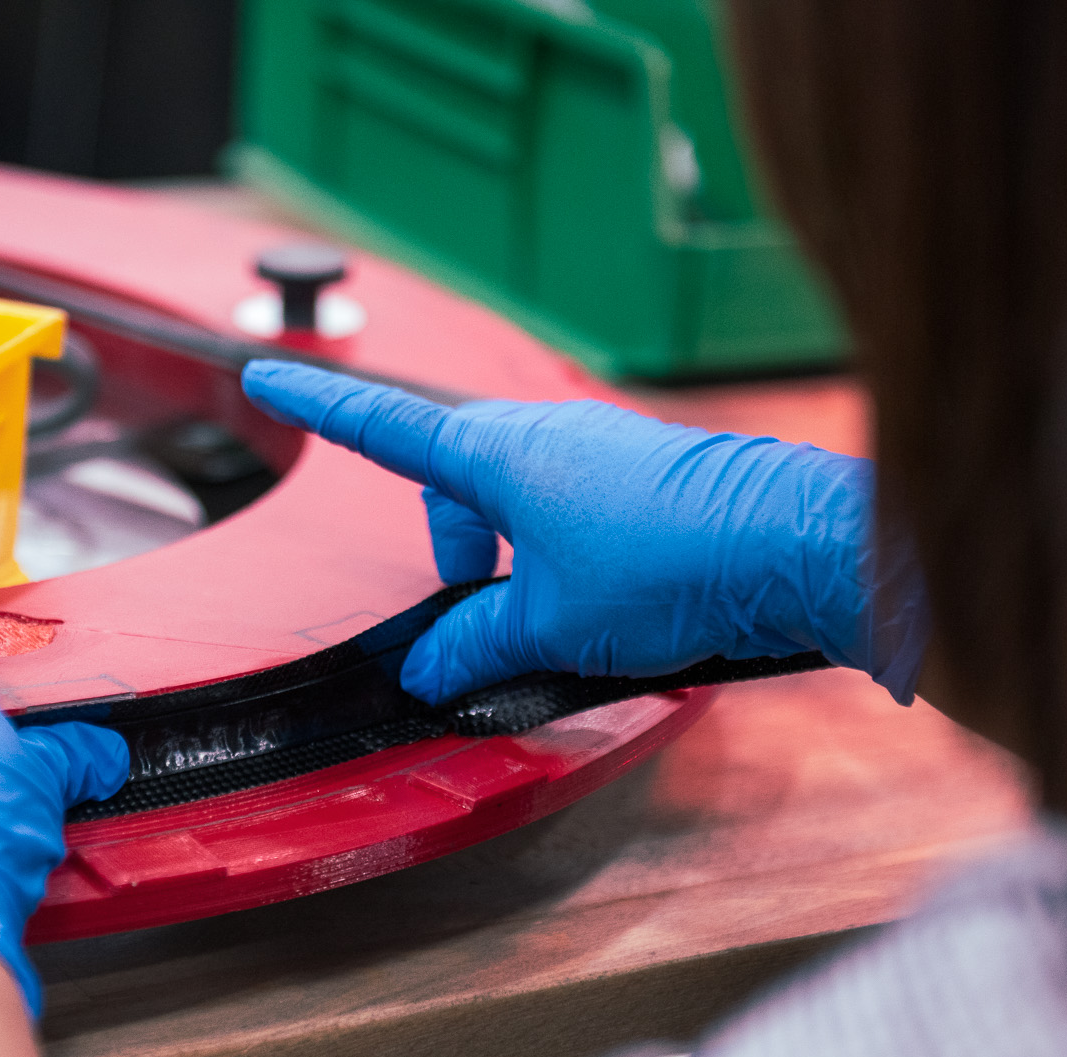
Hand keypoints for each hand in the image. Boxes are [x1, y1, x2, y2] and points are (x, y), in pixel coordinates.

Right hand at [242, 361, 926, 703]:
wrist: (797, 549)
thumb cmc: (673, 566)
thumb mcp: (551, 626)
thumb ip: (477, 646)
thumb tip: (433, 668)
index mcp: (499, 452)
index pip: (385, 425)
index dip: (320, 406)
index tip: (269, 377)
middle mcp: (544, 436)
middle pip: (456, 491)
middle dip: (455, 558)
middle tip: (483, 623)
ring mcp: (598, 452)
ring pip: (517, 510)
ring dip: (515, 569)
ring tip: (562, 628)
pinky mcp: (644, 479)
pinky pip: (573, 518)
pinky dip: (566, 565)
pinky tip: (612, 613)